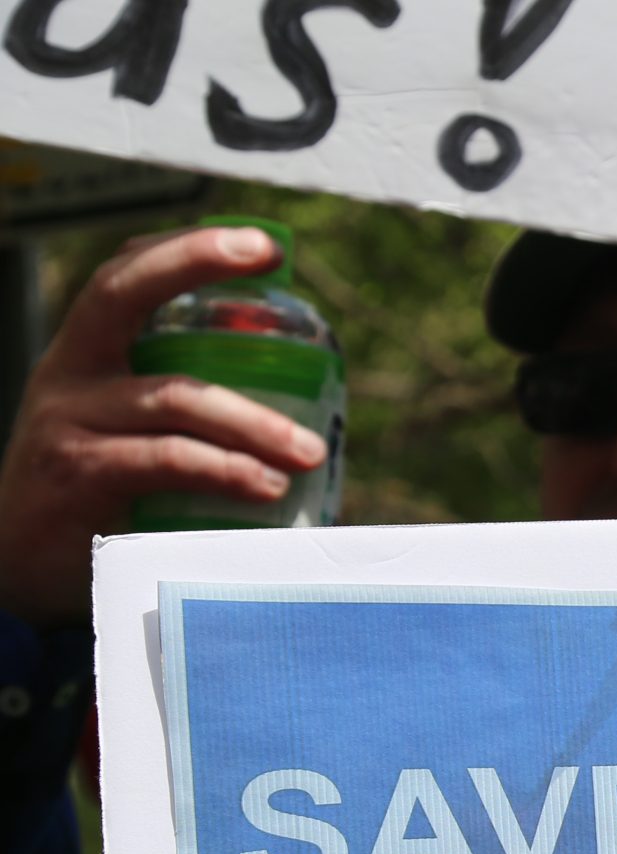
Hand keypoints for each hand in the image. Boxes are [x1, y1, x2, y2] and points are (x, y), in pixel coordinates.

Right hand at [0, 225, 328, 627]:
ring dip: (252, 422)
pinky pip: (164, 460)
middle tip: (271, 261)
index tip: (260, 241)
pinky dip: (224, 471)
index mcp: (86, 356)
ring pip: (173, 397)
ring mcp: (69, 420)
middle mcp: (71, 373)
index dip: (186, 248)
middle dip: (196, 261)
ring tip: (309, 451)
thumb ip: (184, 416)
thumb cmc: (94, 499)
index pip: (125, 276)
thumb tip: (300, 416)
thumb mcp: (128, 438)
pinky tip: (266, 487)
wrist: (19, 569)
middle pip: (125, 294)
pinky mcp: (79, 473)